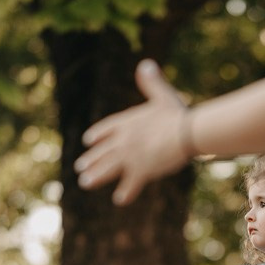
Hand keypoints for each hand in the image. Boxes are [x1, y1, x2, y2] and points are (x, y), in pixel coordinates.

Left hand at [75, 59, 192, 205]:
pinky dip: (126, 192)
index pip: (107, 129)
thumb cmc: (177, 114)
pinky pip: (130, 184)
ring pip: (108, 168)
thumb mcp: (162, 96)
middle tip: (80, 168)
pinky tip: (119, 200)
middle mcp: (124, 140)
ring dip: (96, 177)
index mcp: (128, 122)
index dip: (98, 135)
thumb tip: (145, 64)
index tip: (88, 141)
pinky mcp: (140, 171)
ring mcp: (130, 157)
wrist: (185, 133)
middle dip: (91, 160)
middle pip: (103, 151)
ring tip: (85, 183)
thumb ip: (151, 82)